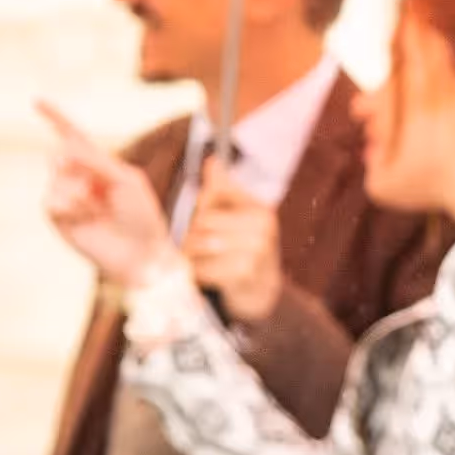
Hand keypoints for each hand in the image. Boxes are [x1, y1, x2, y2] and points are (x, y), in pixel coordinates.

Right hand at [38, 102, 176, 291]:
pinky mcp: (58, 217)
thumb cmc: (141, 215)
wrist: (139, 251)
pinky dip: (70, 207)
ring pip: (56, 179)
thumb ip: (94, 161)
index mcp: (99, 164)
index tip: (36, 101)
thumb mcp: (125, 180)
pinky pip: (50, 200)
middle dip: (76, 166)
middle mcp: (79, 177)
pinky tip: (87, 219)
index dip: (55, 118)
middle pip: (60, 155)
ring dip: (79, 193)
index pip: (73, 136)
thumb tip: (61, 147)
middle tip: (98, 188)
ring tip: (98, 210)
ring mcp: (67, 197)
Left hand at [185, 169, 284, 327]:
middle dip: (192, 237)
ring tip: (200, 264)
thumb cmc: (244, 251)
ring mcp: (255, 251)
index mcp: (260, 209)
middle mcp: (262, 227)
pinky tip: (207, 278)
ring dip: (191, 257)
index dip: (201, 210)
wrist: (263, 294)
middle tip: (198, 251)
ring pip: (198, 244)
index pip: (214, 194)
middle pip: (201, 222)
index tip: (205, 224)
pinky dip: (197, 275)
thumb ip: (223, 190)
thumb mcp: (238, 218)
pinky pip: (201, 268)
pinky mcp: (243, 274)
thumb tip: (213, 160)